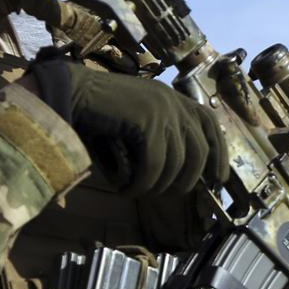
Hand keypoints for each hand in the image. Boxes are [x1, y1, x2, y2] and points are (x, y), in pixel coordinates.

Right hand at [31, 55, 226, 196]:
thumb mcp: (137, 121)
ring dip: (158, 185)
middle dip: (188, 179)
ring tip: (139, 191)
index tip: (218, 179)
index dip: (219, 154)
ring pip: (176, 163)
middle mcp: (173, 101)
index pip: (209, 125)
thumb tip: (179, 177)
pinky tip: (127, 189)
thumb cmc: (98, 112)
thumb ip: (160, 138)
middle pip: (199, 150)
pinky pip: (154, 166)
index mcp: (174, 98)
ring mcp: (162, 110)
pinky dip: (142, 184)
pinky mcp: (147, 122)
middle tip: (169, 195)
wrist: (69, 93)